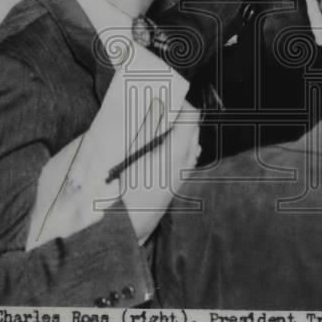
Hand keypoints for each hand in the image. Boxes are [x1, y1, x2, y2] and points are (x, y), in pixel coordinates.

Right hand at [121, 111, 201, 243]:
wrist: (130, 224)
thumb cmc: (128, 190)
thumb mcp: (133, 154)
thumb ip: (147, 127)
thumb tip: (155, 104)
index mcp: (177, 151)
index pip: (191, 117)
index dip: (181, 103)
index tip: (166, 97)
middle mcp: (186, 161)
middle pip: (193, 128)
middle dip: (180, 114)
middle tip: (161, 107)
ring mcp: (184, 172)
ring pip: (191, 142)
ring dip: (179, 130)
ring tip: (160, 125)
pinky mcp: (178, 181)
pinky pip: (187, 155)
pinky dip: (178, 144)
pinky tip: (161, 146)